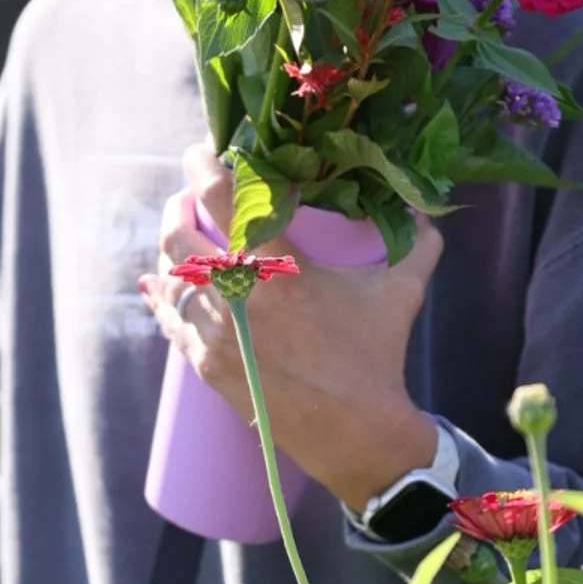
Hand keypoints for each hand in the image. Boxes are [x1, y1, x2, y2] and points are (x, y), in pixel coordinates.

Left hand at [137, 143, 443, 512]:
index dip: (203, 167)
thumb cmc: (378, 356)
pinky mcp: (208, 364)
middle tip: (188, 197)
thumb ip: (417, 243)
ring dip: (170, 253)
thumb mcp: (402, 292)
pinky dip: (161, 298)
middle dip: (177, 207)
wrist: (356, 431)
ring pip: (170, 279)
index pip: (226, 200)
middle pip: (179, 237)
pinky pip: (171, 321)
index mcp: (281, 267)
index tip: (200, 152)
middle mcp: (240, 295)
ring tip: (182, 238)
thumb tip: (426, 211)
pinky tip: (155, 285)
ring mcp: (218, 333)